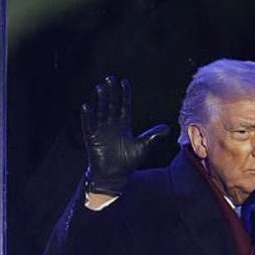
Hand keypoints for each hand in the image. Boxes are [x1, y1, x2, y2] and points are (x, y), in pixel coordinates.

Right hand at [81, 75, 169, 194]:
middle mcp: (112, 125)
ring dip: (100, 99)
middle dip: (111, 92)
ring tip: (100, 87)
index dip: (124, 94)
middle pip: (111, 104)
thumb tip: (167, 127)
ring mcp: (101, 130)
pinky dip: (87, 116)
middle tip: (110, 78)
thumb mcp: (142, 146)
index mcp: (124, 125)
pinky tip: (86, 106)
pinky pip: (88, 125)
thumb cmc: (128, 162)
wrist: (114, 176)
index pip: (124, 105)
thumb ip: (152, 135)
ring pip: (101, 111)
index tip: (124, 82)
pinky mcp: (92, 138)